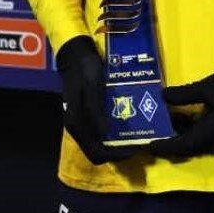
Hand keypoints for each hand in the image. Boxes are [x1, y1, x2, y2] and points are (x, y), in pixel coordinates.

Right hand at [55, 35, 140, 163]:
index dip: (115, 156)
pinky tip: (126, 125)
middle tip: (138, 144)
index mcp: (76, 124)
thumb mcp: (92, 87)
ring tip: (135, 136)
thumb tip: (105, 134)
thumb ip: (96, 111)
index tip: (134, 149)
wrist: (75, 56)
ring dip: (116, 143)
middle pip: (98, 151)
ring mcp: (82, 122)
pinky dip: (113, 133)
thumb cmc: (85, 70)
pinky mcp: (87, 115)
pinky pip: (100, 132)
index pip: (96, 153)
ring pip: (99, 143)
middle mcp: (78, 128)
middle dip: (118, 152)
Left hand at [147, 57, 213, 157]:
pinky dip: (197, 131)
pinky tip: (191, 116)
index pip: (183, 146)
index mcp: (212, 133)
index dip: (165, 147)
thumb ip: (185, 94)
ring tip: (171, 120)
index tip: (149, 145)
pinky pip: (210, 138)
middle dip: (173, 142)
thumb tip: (163, 97)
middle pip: (191, 148)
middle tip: (156, 132)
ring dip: (185, 135)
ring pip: (201, 143)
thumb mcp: (208, 87)